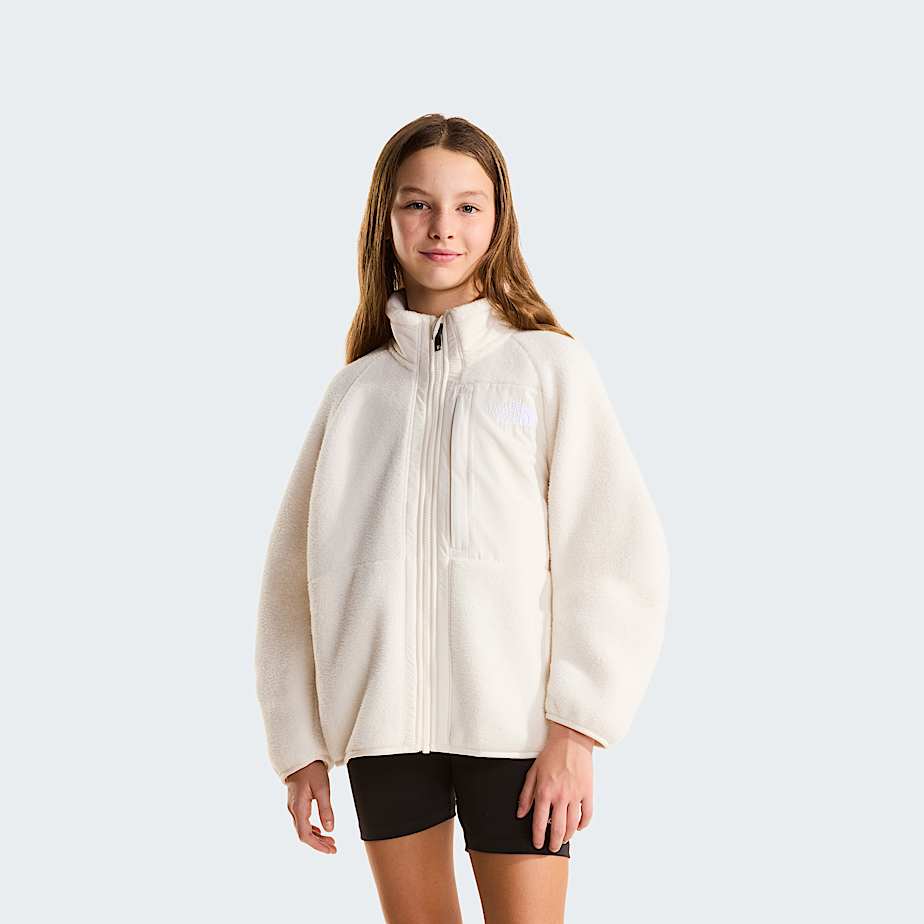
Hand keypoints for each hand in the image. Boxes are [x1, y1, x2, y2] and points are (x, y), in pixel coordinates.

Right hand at [285, 760, 336, 853]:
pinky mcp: (296, 803)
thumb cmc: (311, 770)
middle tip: (333, 848)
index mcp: (299, 808)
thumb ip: (326, 809)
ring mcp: (293, 807)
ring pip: (303, 829)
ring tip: (331, 840)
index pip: (305, 835)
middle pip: (303, 835)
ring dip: (316, 837)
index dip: (317, 845)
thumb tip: (330, 829)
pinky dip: (312, 829)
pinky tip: (320, 830)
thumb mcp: (322, 788)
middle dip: (318, 844)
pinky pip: (302, 822)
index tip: (330, 850)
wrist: (301, 757)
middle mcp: (293, 810)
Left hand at [516, 721, 594, 850]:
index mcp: (544, 791)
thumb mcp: (533, 772)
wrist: (571, 739)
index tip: (537, 844)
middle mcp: (560, 796)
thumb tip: (520, 814)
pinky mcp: (588, 792)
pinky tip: (578, 827)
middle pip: (557, 828)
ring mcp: (575, 795)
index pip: (540, 822)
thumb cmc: (551, 754)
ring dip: (568, 836)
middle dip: (554, 843)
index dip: (538, 837)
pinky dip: (583, 825)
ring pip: (572, 825)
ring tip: (564, 839)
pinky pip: (587, 815)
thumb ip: (526, 794)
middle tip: (552, 848)